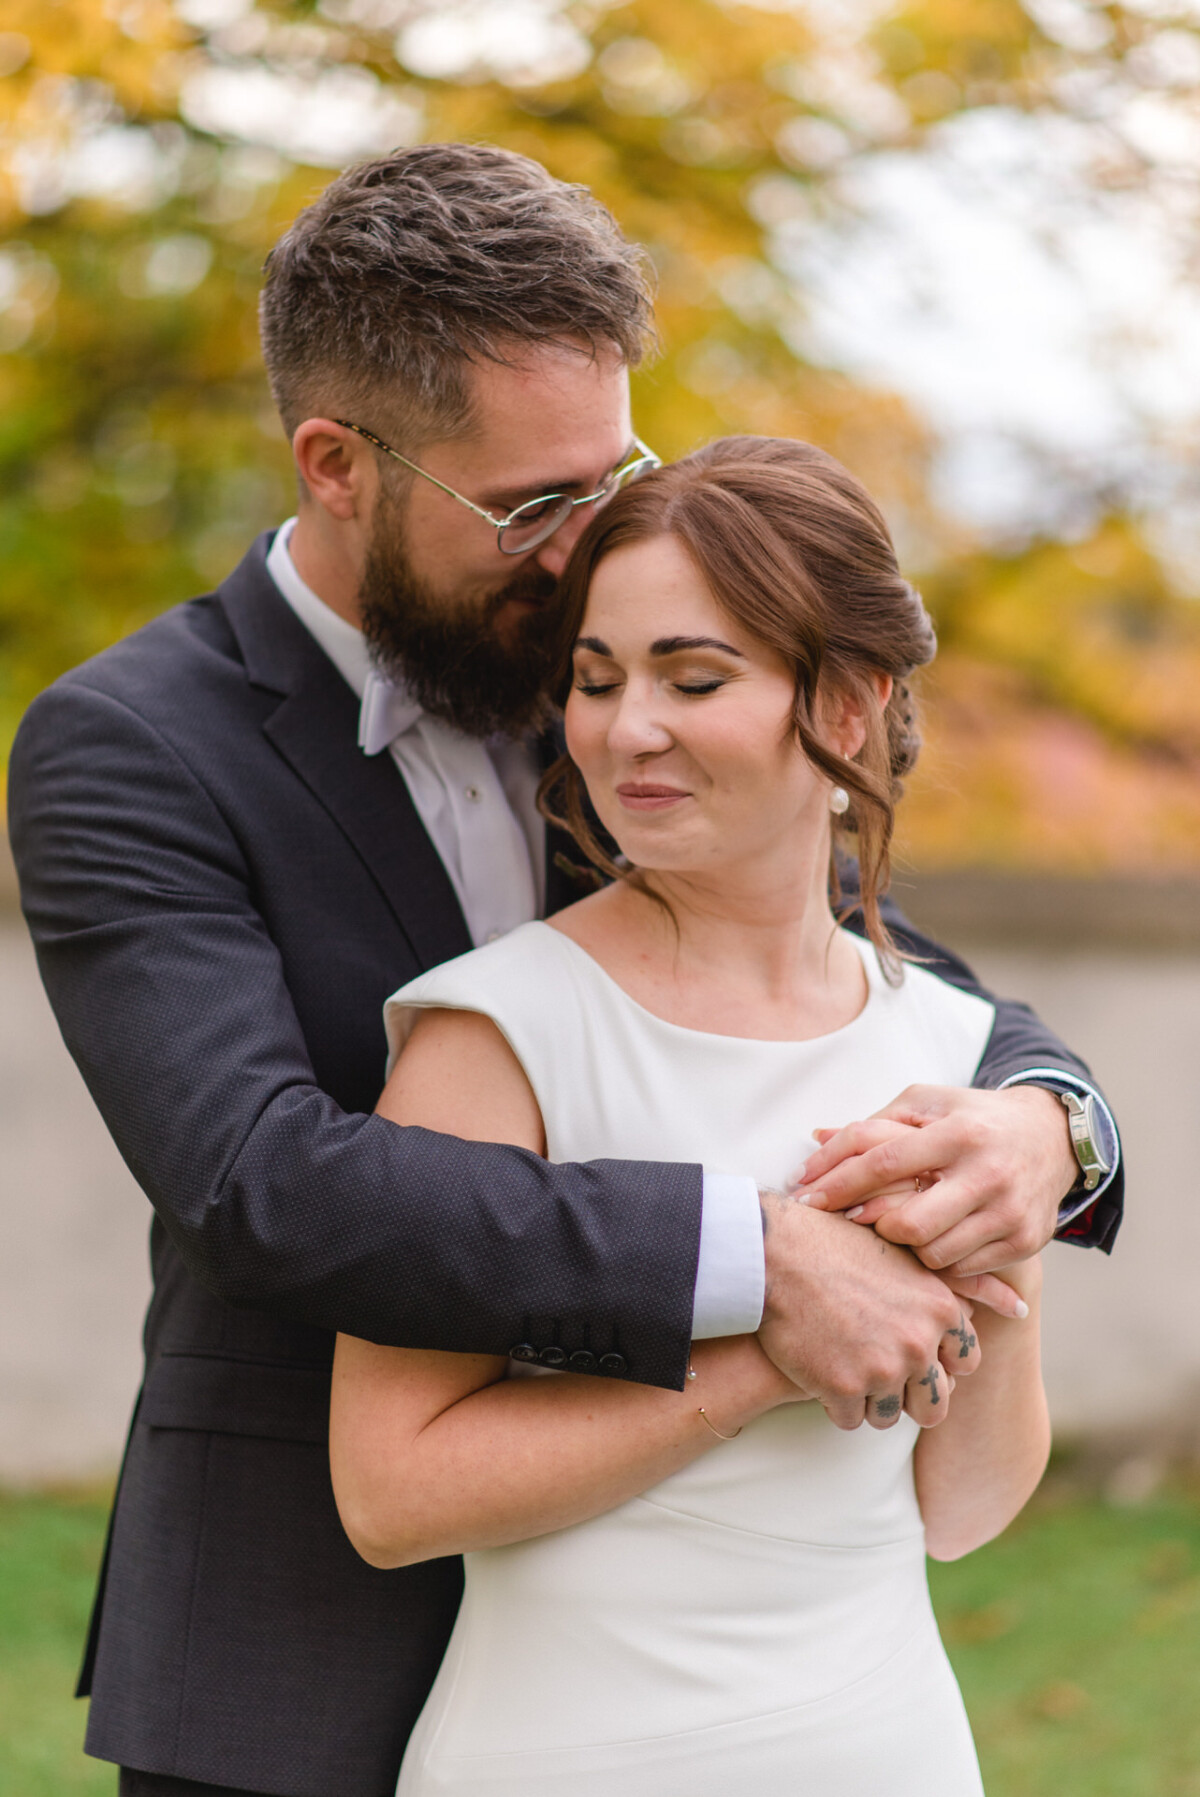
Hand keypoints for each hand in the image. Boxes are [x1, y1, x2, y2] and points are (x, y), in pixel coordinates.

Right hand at [756, 1193, 980, 1432]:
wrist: (776, 1252)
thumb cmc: (839, 1244)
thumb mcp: (909, 1253)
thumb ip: (966, 1284)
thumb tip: (1019, 1305)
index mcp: (940, 1310)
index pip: (965, 1364)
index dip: (938, 1360)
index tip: (909, 1345)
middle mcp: (919, 1343)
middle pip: (933, 1404)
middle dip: (908, 1394)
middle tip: (875, 1365)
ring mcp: (881, 1369)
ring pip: (889, 1417)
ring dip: (869, 1399)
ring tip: (842, 1361)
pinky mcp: (842, 1388)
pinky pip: (851, 1421)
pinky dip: (837, 1404)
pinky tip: (821, 1371)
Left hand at [788, 1085, 1075, 1278]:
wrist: (1051, 1137)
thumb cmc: (971, 1118)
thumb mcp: (927, 1104)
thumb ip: (874, 1124)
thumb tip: (815, 1139)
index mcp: (958, 1132)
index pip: (884, 1162)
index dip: (839, 1182)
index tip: (806, 1196)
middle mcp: (988, 1173)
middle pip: (908, 1224)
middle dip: (874, 1226)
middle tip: (860, 1219)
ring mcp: (1010, 1211)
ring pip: (934, 1254)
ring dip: (906, 1246)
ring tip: (901, 1226)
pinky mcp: (1026, 1240)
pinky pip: (963, 1268)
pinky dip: (940, 1258)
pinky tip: (935, 1237)